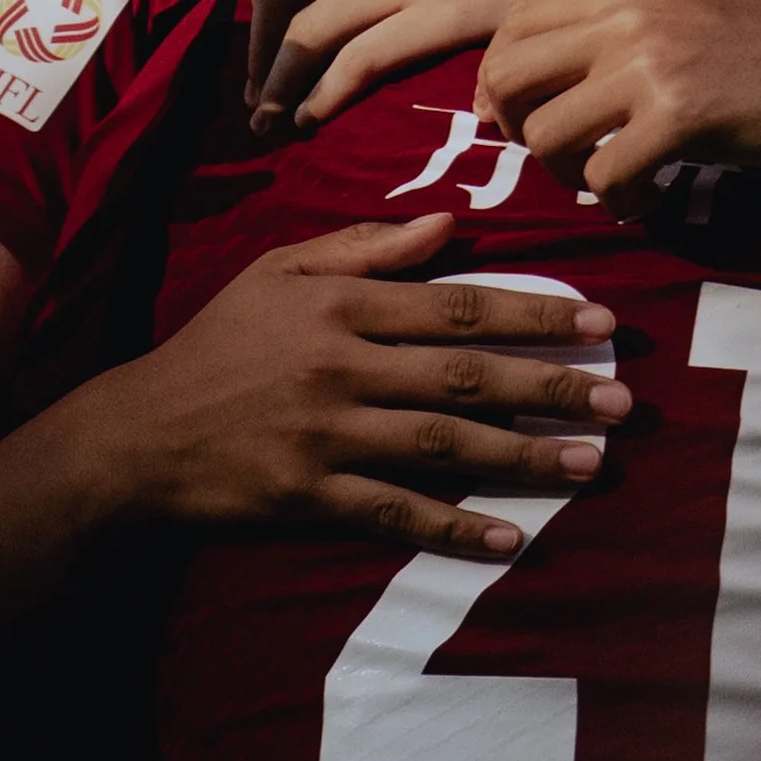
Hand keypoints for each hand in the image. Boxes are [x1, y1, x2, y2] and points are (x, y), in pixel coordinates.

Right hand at [102, 214, 626, 559]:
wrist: (139, 435)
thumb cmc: (217, 345)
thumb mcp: (278, 273)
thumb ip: (364, 248)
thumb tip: (446, 223)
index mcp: (340, 306)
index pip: (455, 305)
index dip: (532, 312)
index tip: (598, 321)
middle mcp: (341, 368)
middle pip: (465, 376)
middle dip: (550, 387)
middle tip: (620, 401)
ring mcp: (327, 436)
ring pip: (444, 445)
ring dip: (524, 456)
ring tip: (591, 464)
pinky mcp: (311, 496)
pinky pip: (396, 513)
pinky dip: (454, 527)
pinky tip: (509, 538)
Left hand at [475, 0, 760, 211]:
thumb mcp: (684, 13)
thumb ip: (614, 33)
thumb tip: (536, 86)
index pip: (516, 22)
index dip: (500, 78)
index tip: (515, 116)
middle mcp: (629, 11)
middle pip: (510, 73)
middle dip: (516, 125)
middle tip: (555, 154)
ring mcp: (653, 63)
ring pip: (547, 132)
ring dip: (566, 172)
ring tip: (607, 181)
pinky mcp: (681, 118)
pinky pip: (603, 178)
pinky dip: (619, 203)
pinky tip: (650, 200)